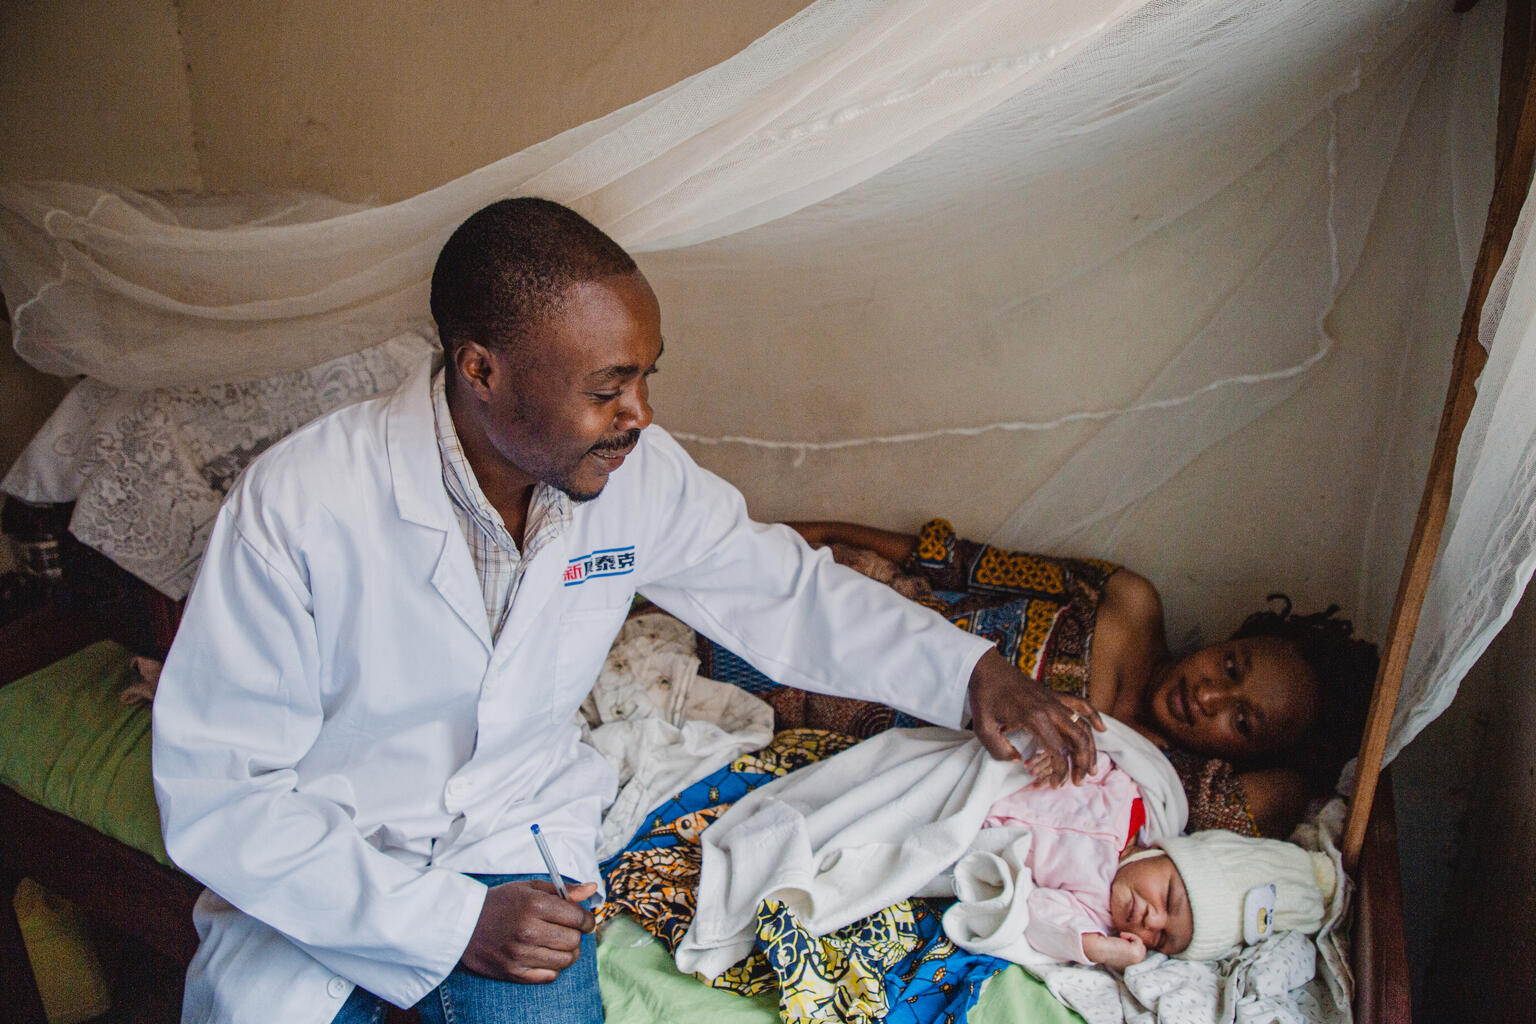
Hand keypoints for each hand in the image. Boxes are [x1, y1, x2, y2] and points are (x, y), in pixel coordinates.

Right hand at [460, 880, 597, 982]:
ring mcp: (520, 954)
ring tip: (558, 943)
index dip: (586, 919)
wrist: (464, 924)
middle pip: (574, 941)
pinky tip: (545, 955)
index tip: (584, 920)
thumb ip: (563, 890)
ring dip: (568, 952)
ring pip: (565, 960)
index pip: (578, 918)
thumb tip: (593, 889)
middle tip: (568, 930)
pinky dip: (553, 967)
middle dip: (577, 935)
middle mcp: (528, 931)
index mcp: (534, 905)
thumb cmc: (501, 903)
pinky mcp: (514, 972)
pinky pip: (549, 976)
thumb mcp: (530, 888)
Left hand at [966, 650, 1102, 783]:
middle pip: (1078, 740)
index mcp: (1034, 718)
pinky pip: (1080, 703)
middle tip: (1078, 781)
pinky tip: (1101, 729)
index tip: (1056, 785)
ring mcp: (1054, 700)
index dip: (1060, 772)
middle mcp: (1050, 709)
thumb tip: (1017, 761)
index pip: (1058, 751)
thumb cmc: (984, 697)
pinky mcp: (1054, 695)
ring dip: (1090, 748)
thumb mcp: (984, 728)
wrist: (987, 668)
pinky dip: (1093, 716)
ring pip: (1082, 725)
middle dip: (1082, 764)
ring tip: (1091, 767)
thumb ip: (999, 750)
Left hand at [1081, 931, 1147, 968]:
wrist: (1099, 948)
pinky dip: (1131, 936)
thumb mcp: (1120, 954)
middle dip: (1133, 944)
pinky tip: (1122, 936)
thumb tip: (1136, 946)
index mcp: (1130, 969)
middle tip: (1121, 941)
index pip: (1139, 957)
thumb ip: (1129, 953)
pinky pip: (1139, 941)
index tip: (1123, 945)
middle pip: (1142, 951)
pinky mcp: (1136, 953)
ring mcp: (1136, 961)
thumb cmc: (1106, 949)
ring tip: (1121, 939)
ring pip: (1141, 946)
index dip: (1133, 948)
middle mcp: (1134, 966)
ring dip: (1132, 939)